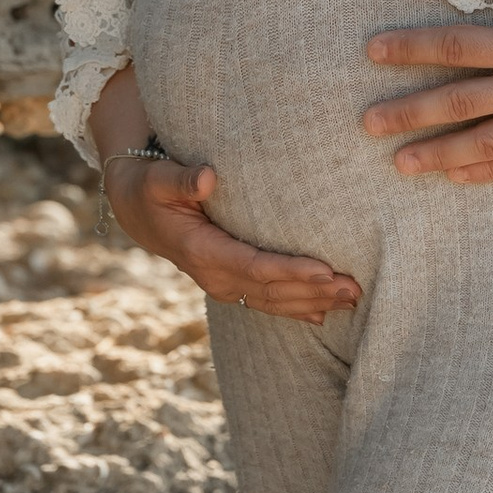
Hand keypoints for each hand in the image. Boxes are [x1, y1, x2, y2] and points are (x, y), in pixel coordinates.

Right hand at [103, 150, 359, 323]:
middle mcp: (214, 276)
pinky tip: (324, 315)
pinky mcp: (230, 284)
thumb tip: (206, 177)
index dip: (290, 271)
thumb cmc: (151, 188)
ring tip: (351, 299)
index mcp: (201, 251)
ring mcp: (222, 284)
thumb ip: (181, 179)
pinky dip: (296, 310)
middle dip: (313, 292)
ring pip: (273, 302)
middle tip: (353, 288)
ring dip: (313, 303)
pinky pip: (266, 302)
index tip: (325, 269)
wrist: (138, 213)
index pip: (254, 267)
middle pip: (271, 291)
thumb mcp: (158, 179)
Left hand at [360, 0, 492, 181]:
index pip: (452, 48)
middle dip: (407, 114)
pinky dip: (486, 172)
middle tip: (366, 125)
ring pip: (483, 144)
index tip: (371, 52)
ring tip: (400, 164)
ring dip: (437, 155)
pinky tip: (457, 176)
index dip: (408, 49)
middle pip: (456, 104)